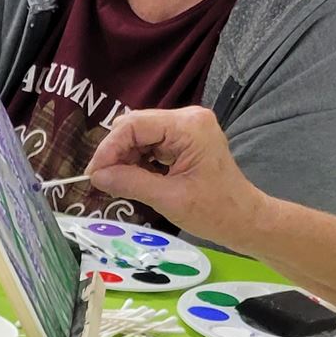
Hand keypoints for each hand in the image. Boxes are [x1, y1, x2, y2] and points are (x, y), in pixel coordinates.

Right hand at [84, 107, 266, 248]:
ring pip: (138, 134)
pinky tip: (131, 178)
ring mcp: (186, 127)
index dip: (108, 148)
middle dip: (114, 152)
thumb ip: (130, 183)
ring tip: (116, 182)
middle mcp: (187, 118)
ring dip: (123, 157)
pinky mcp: (183, 139)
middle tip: (100, 180)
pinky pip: (149, 143)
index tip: (92, 175)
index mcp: (189, 126)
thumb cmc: (213, 211)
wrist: (242, 219)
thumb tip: (95, 177)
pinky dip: (135, 160)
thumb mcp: (168, 199)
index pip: (134, 125)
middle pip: (134, 125)